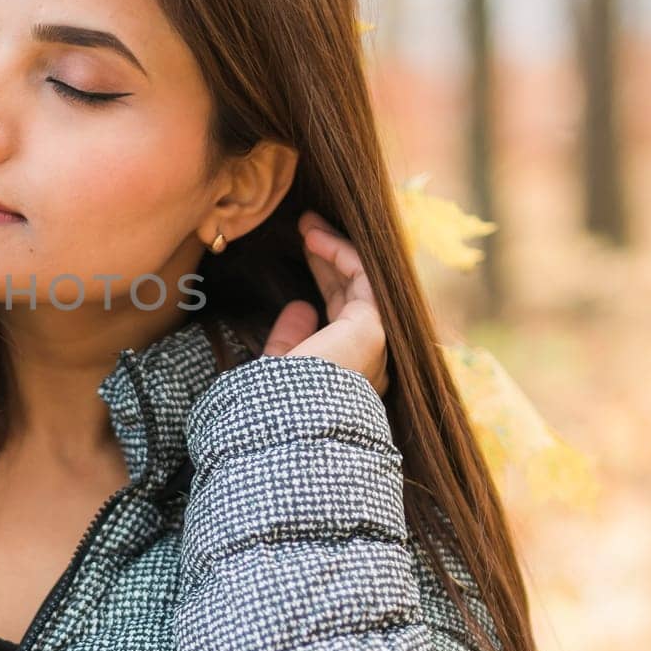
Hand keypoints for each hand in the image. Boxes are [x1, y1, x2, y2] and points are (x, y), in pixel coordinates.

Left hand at [261, 211, 390, 397]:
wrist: (287, 426)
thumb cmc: (277, 408)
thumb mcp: (278, 369)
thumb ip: (289, 340)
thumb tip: (301, 306)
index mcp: (346, 369)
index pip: (340, 314)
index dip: (324, 279)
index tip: (303, 252)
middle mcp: (366, 357)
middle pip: (351, 294)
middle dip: (328, 259)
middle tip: (307, 229)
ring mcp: (373, 343)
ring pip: (360, 283)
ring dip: (334, 249)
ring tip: (308, 224)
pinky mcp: (372, 328)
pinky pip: (363, 279)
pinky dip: (341, 254)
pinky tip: (315, 238)